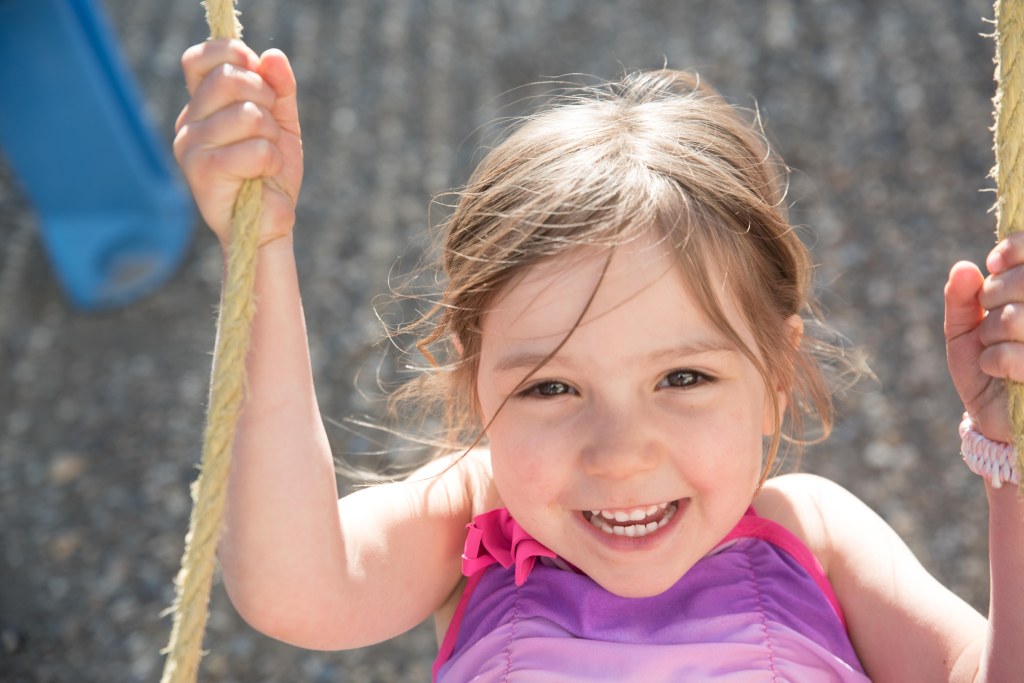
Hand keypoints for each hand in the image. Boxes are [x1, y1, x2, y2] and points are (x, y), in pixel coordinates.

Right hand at [173, 39, 302, 246]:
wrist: (269, 225)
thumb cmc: (270, 175)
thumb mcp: (281, 124)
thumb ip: (279, 89)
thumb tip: (273, 55)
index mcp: (202, 106)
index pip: (200, 58)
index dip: (234, 55)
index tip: (260, 77)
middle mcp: (189, 122)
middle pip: (228, 78)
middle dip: (265, 97)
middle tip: (271, 126)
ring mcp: (190, 146)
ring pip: (247, 114)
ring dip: (272, 136)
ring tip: (267, 158)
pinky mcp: (202, 172)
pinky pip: (254, 149)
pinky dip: (272, 161)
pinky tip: (264, 175)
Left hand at [944, 234, 1023, 442]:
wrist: (998, 421)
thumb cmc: (986, 368)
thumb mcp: (965, 331)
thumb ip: (962, 299)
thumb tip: (963, 268)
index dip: (1016, 249)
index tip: (994, 265)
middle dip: (995, 294)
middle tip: (988, 317)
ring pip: (1015, 318)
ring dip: (991, 333)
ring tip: (992, 347)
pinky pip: (1017, 355)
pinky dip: (994, 360)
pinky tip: (997, 370)